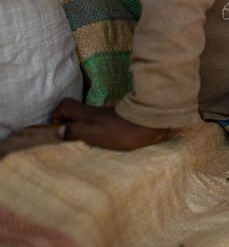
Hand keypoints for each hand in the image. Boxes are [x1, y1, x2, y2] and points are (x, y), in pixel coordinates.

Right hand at [52, 98, 168, 149]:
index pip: (65, 105)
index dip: (56, 115)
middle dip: (67, 122)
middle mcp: (96, 111)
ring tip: (81, 142)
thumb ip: (77, 131)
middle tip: (67, 138)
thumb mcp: (96, 134)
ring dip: (81, 126)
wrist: (153, 124)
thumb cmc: (123, 131)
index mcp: (88, 113)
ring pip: (87, 116)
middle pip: (75, 110)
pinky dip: (94, 128)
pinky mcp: (118, 119)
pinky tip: (99, 140)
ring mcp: (108, 114)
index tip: (58, 130)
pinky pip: (99, 121)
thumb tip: (58, 130)